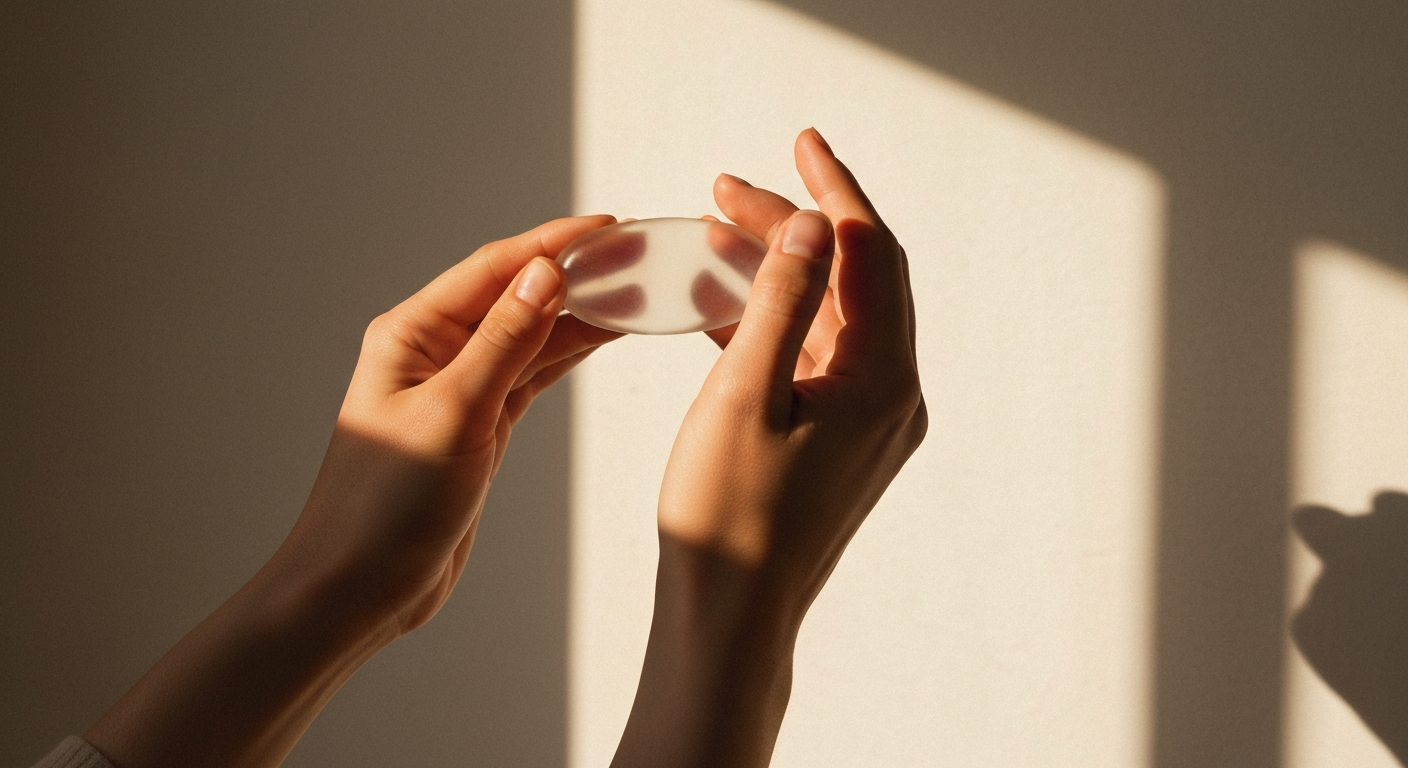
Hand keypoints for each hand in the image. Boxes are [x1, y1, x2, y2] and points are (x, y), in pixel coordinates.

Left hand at [85, 216, 620, 767]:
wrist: (359, 586)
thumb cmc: (383, 508)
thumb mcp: (454, 416)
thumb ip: (504, 343)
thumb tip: (545, 273)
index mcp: (412, 334)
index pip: (494, 269)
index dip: (555, 243)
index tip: (610, 227)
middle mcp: (434, 352)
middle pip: (516, 294)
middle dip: (576, 273)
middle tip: (637, 256)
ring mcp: (458, 388)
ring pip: (530, 334)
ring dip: (579, 314)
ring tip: (634, 291)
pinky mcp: (478, 425)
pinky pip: (530, 374)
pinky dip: (566, 355)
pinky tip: (601, 337)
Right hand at [612, 129, 925, 767]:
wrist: (729, 620)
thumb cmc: (728, 517)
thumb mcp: (743, 392)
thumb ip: (781, 298)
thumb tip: (813, 221)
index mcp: (883, 379)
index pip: (870, 253)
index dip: (832, 189)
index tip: (797, 140)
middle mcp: (893, 396)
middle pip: (855, 278)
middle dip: (796, 224)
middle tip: (728, 189)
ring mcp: (871, 423)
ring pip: (832, 317)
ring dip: (781, 271)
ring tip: (716, 235)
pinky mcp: (842, 443)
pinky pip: (816, 358)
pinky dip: (776, 321)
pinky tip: (723, 303)